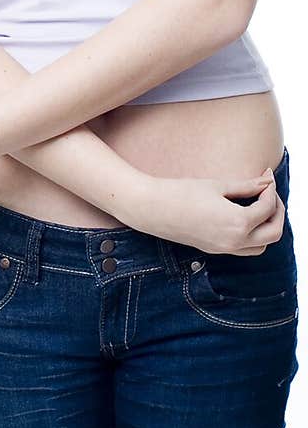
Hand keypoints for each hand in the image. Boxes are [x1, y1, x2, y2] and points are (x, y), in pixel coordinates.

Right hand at [129, 169, 285, 255]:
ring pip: (261, 246)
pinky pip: (244, 248)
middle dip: (277, 212)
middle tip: (269, 194)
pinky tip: (242, 217)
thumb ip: (246, 186)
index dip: (270, 190)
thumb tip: (267, 181)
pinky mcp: (214, 250)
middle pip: (273, 233)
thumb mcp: (217, 186)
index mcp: (238, 223)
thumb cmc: (181, 193)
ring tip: (259, 207)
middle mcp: (234, 241)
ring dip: (266, 228)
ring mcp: (224, 249)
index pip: (267, 208)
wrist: (152, 209)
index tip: (266, 177)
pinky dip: (252, 236)